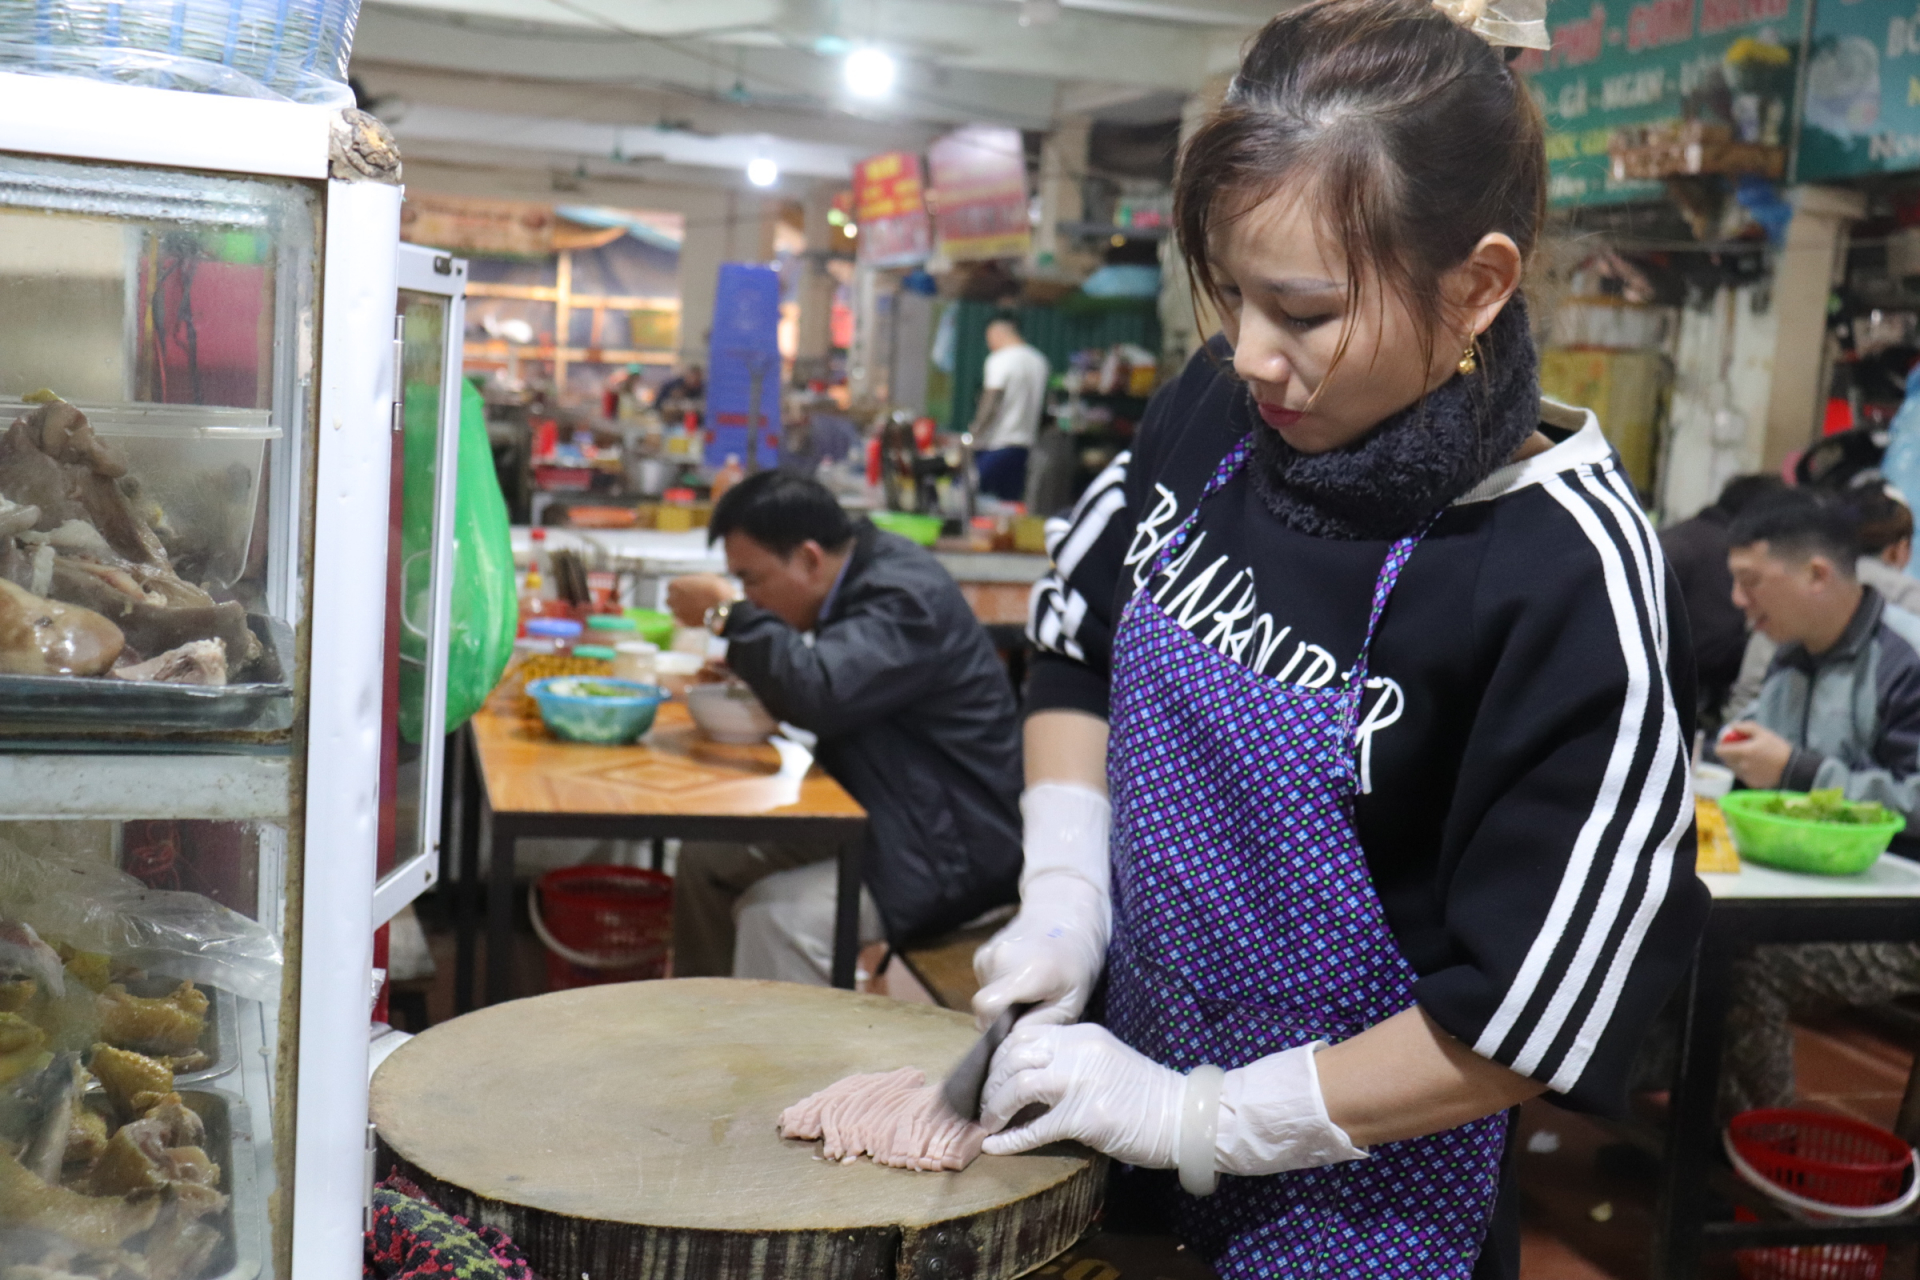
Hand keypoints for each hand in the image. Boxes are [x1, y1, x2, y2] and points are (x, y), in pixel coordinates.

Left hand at [666, 574, 735, 626]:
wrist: (724, 606)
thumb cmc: (716, 588)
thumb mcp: (704, 577)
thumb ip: (693, 582)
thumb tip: (693, 585)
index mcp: (675, 585)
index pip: (671, 587)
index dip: (680, 588)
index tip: (689, 589)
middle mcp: (673, 599)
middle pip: (670, 600)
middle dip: (677, 600)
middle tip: (690, 599)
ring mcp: (678, 613)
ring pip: (675, 611)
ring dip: (682, 610)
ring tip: (695, 608)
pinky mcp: (685, 624)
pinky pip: (682, 621)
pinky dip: (687, 618)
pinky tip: (697, 615)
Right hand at [972, 782, 1111, 1027]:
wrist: (1066, 915)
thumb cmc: (1078, 962)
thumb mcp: (1073, 1001)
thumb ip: (1042, 1025)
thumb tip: (1012, 1043)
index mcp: (1028, 971)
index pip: (987, 1008)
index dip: (996, 1028)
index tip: (1016, 1031)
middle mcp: (1001, 959)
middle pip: (985, 1008)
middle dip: (1002, 1019)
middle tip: (1030, 1014)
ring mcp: (988, 954)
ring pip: (985, 997)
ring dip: (1003, 1004)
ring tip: (1030, 994)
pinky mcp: (982, 954)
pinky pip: (985, 985)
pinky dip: (1000, 990)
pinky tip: (1022, 981)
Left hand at [979, 1022, 1183, 1165]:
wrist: (1184, 1116)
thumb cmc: (1145, 1094)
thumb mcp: (1104, 1060)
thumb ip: (1068, 1060)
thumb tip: (1023, 1077)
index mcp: (1082, 1035)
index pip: (1023, 1035)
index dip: (997, 1057)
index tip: (987, 1077)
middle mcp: (1079, 1051)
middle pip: (1014, 1057)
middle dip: (990, 1083)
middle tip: (982, 1104)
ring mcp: (1082, 1082)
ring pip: (1018, 1086)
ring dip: (995, 1108)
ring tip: (988, 1124)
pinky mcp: (1087, 1117)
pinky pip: (1037, 1128)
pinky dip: (1011, 1139)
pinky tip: (996, 1147)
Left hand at [1718, 720, 1791, 788]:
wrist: (1793, 768)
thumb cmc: (1779, 749)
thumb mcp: (1764, 733)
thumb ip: (1745, 727)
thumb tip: (1732, 726)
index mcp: (1743, 752)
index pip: (1719, 751)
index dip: (1722, 745)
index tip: (1728, 743)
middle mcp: (1741, 766)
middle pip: (1725, 759)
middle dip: (1729, 753)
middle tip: (1740, 749)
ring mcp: (1746, 776)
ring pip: (1733, 768)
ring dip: (1736, 762)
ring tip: (1750, 757)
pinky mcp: (1751, 783)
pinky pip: (1742, 775)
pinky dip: (1745, 770)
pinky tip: (1756, 766)